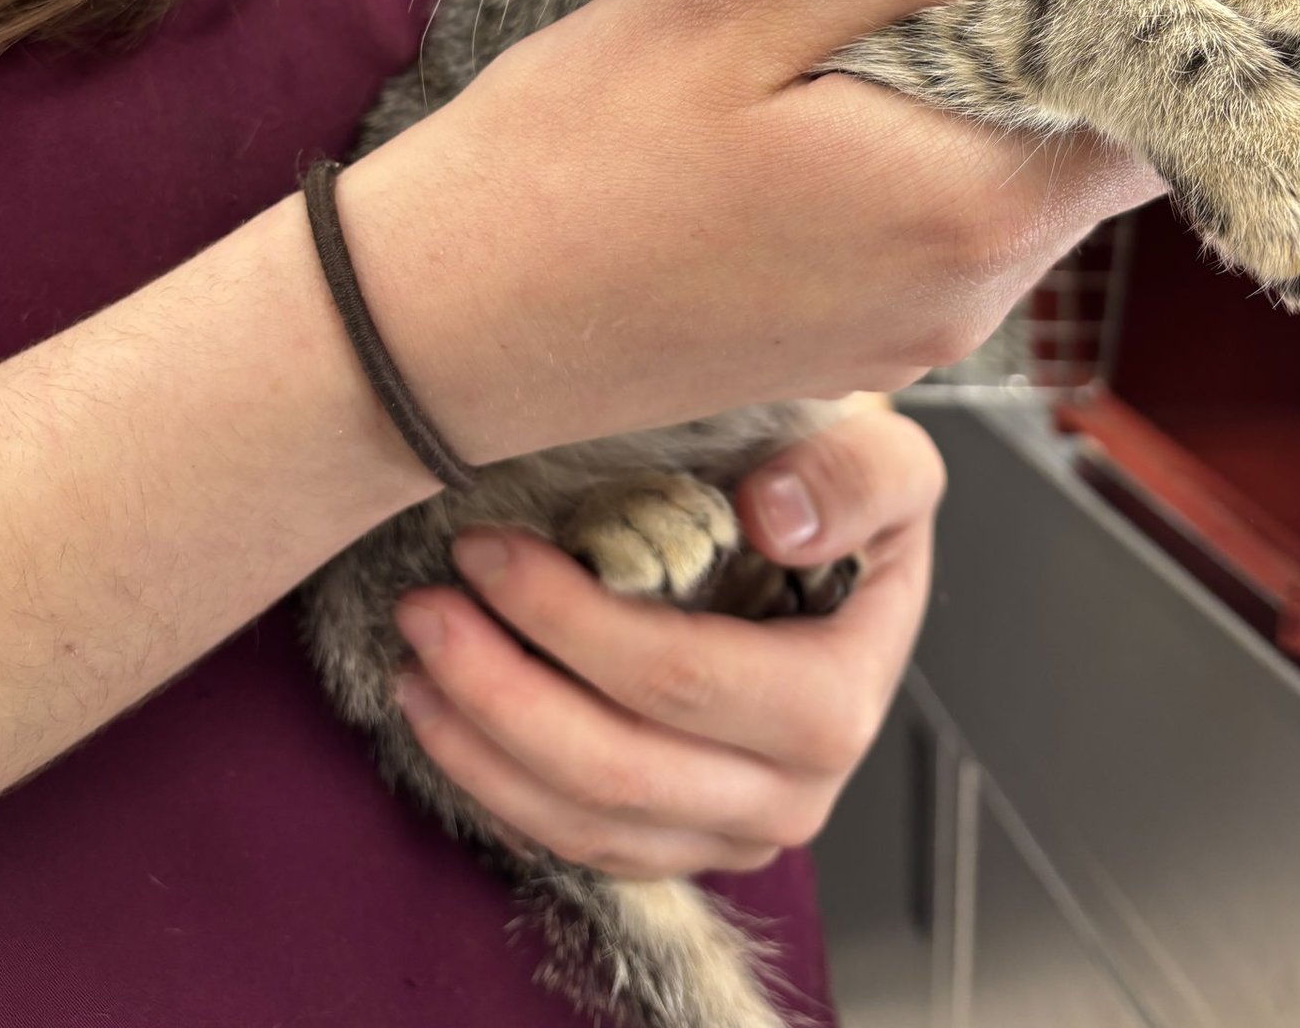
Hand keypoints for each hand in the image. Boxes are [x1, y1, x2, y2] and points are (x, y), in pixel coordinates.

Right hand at [343, 0, 1161, 462]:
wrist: (445, 328)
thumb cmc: (573, 156)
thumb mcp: (743, 7)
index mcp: (962, 206)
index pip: (1147, 115)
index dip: (1133, 21)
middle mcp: (965, 295)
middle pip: (1091, 160)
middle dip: (1055, 55)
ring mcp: (913, 339)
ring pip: (1018, 201)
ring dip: (984, 109)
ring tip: (868, 32)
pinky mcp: (857, 355)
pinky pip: (946, 247)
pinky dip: (928, 170)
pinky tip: (828, 118)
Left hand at [391, 405, 945, 876]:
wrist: (834, 542)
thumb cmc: (841, 493)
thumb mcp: (885, 454)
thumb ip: (854, 476)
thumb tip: (775, 516)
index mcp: (838, 699)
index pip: (683, 679)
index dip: (571, 623)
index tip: (487, 550)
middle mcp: (793, 791)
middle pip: (618, 767)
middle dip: (501, 690)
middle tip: (424, 607)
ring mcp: (734, 830)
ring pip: (585, 824)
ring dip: (483, 747)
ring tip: (414, 662)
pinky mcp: (684, 842)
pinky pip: (577, 846)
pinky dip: (499, 790)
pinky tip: (445, 719)